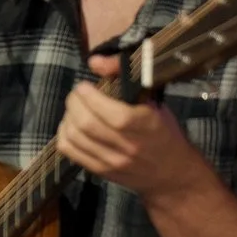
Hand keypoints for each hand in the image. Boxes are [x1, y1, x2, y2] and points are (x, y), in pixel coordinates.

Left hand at [56, 53, 210, 204]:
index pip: (110, 112)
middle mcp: (128, 146)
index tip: (85, 86)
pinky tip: (71, 125)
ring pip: (75, 137)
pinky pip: (70, 151)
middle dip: (74, 103)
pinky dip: (64, 134)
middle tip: (76, 94)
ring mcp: (112, 161)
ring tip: (74, 108)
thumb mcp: (154, 103)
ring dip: (67, 117)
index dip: (89, 96)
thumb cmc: (164, 133)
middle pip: (86, 123)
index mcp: (146, 125)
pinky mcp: (100, 172)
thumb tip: (95, 62)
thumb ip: (126, 78)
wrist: (172, 174)